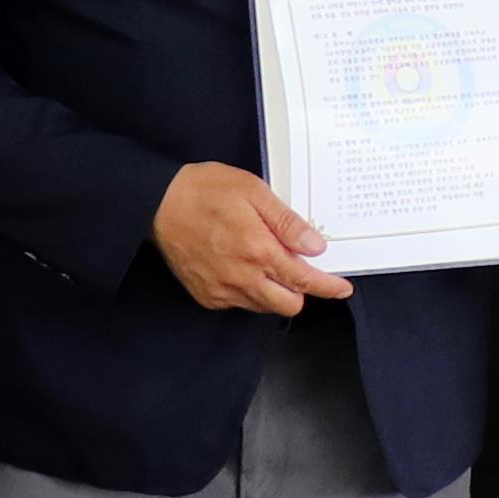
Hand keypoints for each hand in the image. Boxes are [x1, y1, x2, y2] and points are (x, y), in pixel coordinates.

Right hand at [155, 164, 352, 316]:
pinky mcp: (206, 296)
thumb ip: (287, 223)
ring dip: (275, 292)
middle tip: (301, 269)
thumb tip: (316, 246)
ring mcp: (222, 291)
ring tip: (267, 262)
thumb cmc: (204, 191)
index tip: (342, 287)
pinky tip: (243, 267)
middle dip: (302, 291)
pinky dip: (250, 291)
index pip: (304, 280)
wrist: (156, 204)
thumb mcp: (253, 192)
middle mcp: (242, 278)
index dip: (328, 286)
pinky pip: (240, 304)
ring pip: (264, 307)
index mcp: (258, 251)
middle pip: (288, 304)